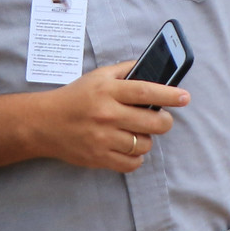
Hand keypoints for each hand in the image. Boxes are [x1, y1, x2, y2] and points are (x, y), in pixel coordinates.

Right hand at [38, 62, 188, 171]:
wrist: (44, 123)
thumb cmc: (75, 97)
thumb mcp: (98, 76)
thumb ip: (125, 70)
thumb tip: (152, 67)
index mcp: (108, 91)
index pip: (146, 92)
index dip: (169, 94)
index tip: (185, 97)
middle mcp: (106, 114)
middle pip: (152, 122)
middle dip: (164, 121)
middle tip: (161, 118)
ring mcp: (102, 138)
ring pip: (144, 144)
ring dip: (146, 139)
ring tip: (136, 132)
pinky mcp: (98, 158)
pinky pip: (132, 163)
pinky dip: (136, 157)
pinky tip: (129, 147)